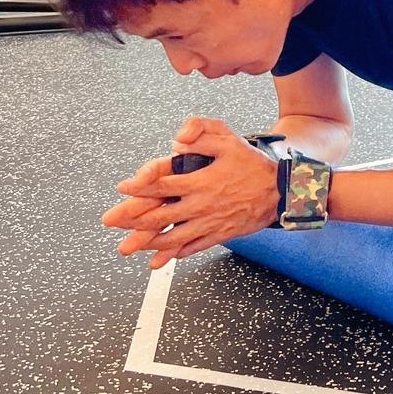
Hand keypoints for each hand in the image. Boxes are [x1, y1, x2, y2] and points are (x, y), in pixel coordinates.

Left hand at [103, 117, 278, 270]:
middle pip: (160, 216)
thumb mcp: (230, 140)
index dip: (140, 186)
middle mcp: (202, 205)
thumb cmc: (253, 164)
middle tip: (111, 221)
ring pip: (172, 237)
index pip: (163, 184)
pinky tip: (160, 259)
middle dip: (132, 220)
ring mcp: (210, 223)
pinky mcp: (219, 234)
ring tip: (128, 247)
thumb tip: (177, 140)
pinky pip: (192, 247)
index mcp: (201, 181)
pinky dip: (174, 254)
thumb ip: (202, 134)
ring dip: (147, 243)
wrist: (282, 191)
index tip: (123, 187)